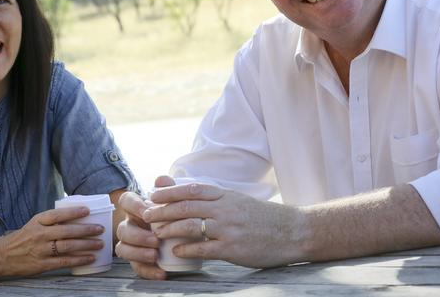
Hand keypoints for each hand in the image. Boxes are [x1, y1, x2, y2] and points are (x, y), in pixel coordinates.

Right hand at [2, 205, 105, 275]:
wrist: (4, 255)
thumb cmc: (25, 237)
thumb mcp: (35, 223)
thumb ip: (52, 220)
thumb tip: (77, 216)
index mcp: (38, 221)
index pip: (57, 215)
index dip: (73, 212)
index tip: (87, 211)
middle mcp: (39, 234)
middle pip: (66, 231)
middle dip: (85, 230)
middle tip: (100, 229)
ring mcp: (41, 250)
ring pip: (67, 246)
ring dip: (86, 245)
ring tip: (99, 243)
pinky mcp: (42, 264)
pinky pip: (63, 261)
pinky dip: (78, 259)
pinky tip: (90, 258)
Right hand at [114, 175, 174, 279]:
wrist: (184, 233)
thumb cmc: (173, 213)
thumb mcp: (173, 200)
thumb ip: (168, 189)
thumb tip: (161, 179)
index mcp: (136, 208)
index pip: (126, 201)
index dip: (133, 206)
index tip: (146, 212)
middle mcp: (130, 224)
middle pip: (122, 229)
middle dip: (137, 236)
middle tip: (156, 240)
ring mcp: (131, 244)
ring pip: (122, 248)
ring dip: (138, 253)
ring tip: (156, 256)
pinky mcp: (138, 260)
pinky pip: (136, 267)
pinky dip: (148, 271)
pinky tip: (162, 273)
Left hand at [143, 182, 304, 268]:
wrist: (292, 231)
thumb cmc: (261, 217)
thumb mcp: (237, 200)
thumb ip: (213, 197)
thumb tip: (189, 192)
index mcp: (226, 195)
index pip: (192, 189)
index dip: (170, 191)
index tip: (153, 194)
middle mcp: (225, 208)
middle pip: (187, 206)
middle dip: (163, 209)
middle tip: (147, 213)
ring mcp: (229, 228)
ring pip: (192, 225)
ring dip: (170, 228)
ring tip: (157, 231)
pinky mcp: (234, 248)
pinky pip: (205, 248)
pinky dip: (188, 249)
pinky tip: (176, 250)